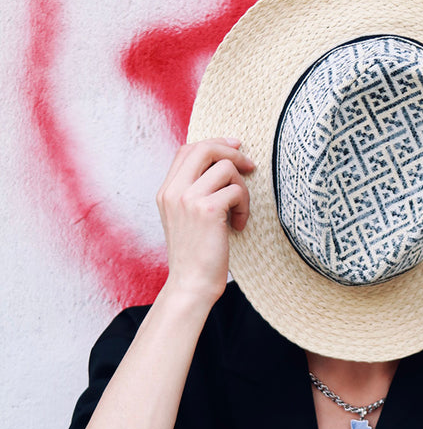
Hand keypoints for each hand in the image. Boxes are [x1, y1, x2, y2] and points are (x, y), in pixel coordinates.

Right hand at [156, 138, 253, 307]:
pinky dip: (245, 207)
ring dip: (242, 188)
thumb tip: (221, 168)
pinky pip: (236, 191)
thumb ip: (194, 194)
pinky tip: (239, 225)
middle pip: (205, 148)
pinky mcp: (208, 210)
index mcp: (166, 192)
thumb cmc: (195, 256)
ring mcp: (188, 199)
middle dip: (232, 153)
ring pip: (226, 169)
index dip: (214, 144)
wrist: (191, 284)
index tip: (235, 149)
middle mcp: (173, 191)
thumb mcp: (185, 220)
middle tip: (250, 167)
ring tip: (240, 211)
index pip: (187, 150)